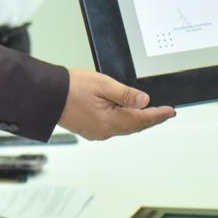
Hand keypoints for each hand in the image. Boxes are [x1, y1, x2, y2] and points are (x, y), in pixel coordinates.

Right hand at [58, 69, 175, 139]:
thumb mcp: (103, 84)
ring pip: (125, 128)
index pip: (141, 118)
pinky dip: (125, 123)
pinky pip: (114, 128)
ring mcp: (96, 133)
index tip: (170, 111)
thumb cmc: (71, 87)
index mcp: (110, 121)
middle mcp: (104, 131)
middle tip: (165, 113)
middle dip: (151, 119)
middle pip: (135, 126)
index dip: (158, 115)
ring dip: (139, 122)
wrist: (47, 95)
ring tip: (151, 115)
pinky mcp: (90, 130)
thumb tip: (144, 101)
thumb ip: (125, 94)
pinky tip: (128, 116)